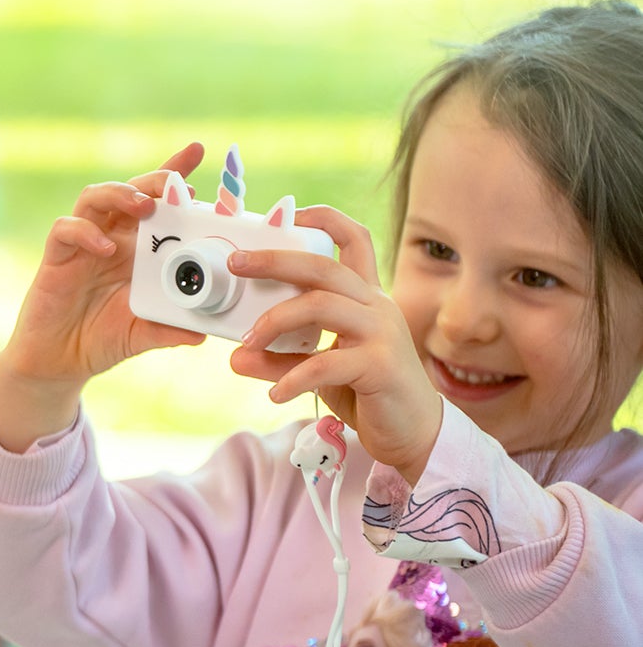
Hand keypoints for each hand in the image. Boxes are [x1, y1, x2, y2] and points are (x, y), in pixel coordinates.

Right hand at [0, 144, 207, 451]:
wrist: (58, 363)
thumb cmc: (100, 340)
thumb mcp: (142, 335)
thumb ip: (169, 330)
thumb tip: (202, 333)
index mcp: (136, 249)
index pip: (155, 201)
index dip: (173, 172)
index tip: (197, 151)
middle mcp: (110, 238)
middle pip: (129, 190)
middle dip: (153, 179)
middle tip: (176, 184)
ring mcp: (82, 245)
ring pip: (94, 198)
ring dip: (120, 194)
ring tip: (143, 206)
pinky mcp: (56, 258)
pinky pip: (65, 230)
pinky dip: (85, 232)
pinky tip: (105, 248)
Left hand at [225, 206, 443, 481]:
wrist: (412, 433)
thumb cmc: (366, 392)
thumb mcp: (318, 371)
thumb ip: (279, 360)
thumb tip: (235, 357)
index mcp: (364, 297)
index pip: (354, 239)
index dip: (324, 219)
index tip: (289, 213)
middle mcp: (375, 306)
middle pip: (323, 266)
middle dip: (275, 260)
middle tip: (236, 263)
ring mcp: (381, 333)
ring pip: (321, 306)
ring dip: (275, 321)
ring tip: (247, 344)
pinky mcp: (380, 366)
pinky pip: (325, 363)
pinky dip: (293, 378)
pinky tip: (275, 394)